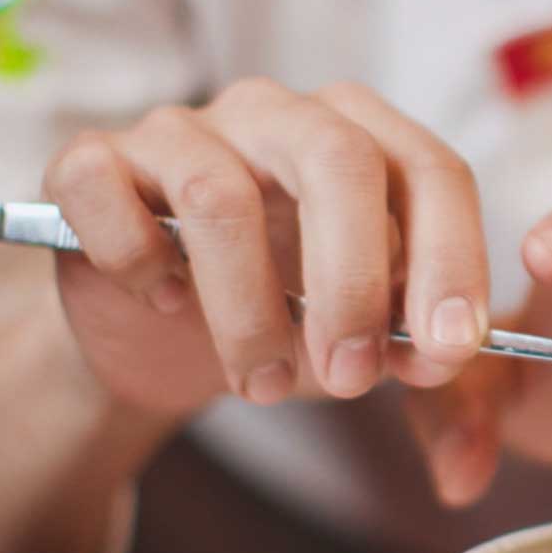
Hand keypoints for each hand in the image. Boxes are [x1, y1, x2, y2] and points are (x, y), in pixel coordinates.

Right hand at [43, 78, 490, 417]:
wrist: (163, 338)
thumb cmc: (290, 318)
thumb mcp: (374, 350)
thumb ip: (429, 380)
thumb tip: (459, 439)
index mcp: (366, 137)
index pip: (431, 171)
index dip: (451, 259)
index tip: (448, 351)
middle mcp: (280, 113)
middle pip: (338, 161)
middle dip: (355, 283)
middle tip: (352, 378)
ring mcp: (182, 129)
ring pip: (219, 197)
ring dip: (248, 311)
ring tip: (262, 383)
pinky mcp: (92, 160)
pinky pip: (104, 190)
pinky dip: (136, 260)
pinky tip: (162, 303)